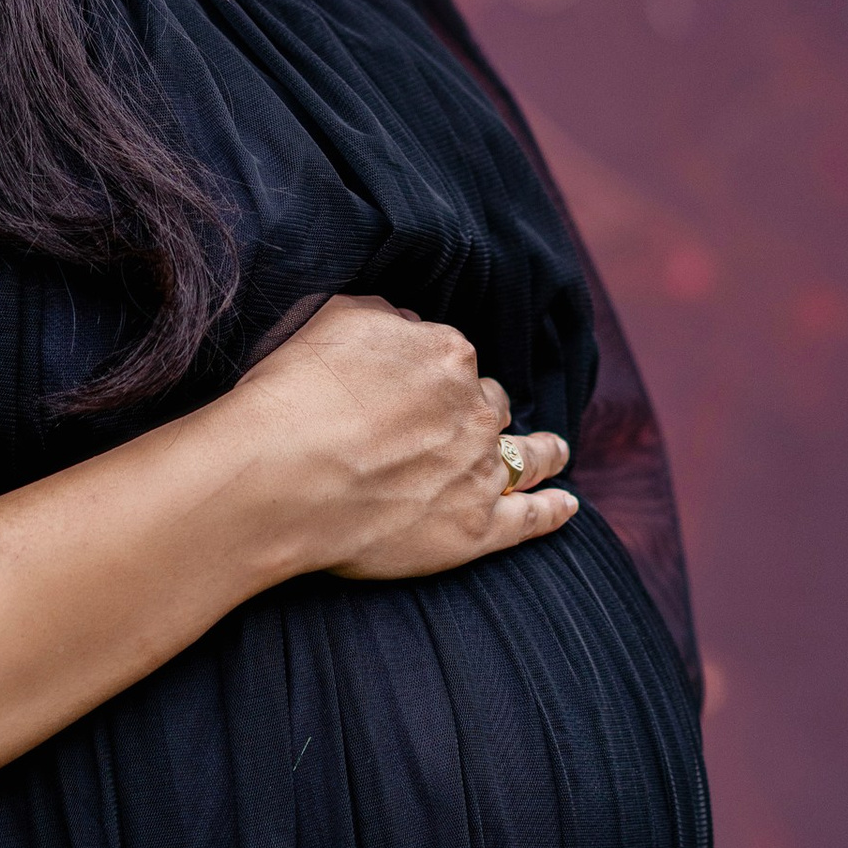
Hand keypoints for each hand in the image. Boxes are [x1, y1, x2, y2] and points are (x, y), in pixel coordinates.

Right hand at [229, 293, 573, 581]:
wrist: (281, 477)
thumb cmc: (295, 395)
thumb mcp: (335, 319)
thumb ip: (385, 318)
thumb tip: (406, 326)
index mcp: (446, 355)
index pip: (452, 358)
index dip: (432, 374)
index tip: (411, 388)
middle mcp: (475, 409)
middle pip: (490, 404)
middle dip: (480, 410)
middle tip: (461, 424)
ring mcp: (480, 472)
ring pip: (527, 455)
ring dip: (544, 452)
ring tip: (556, 452)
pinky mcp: (475, 530)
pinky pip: (529, 518)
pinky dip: (552, 512)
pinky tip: (566, 506)